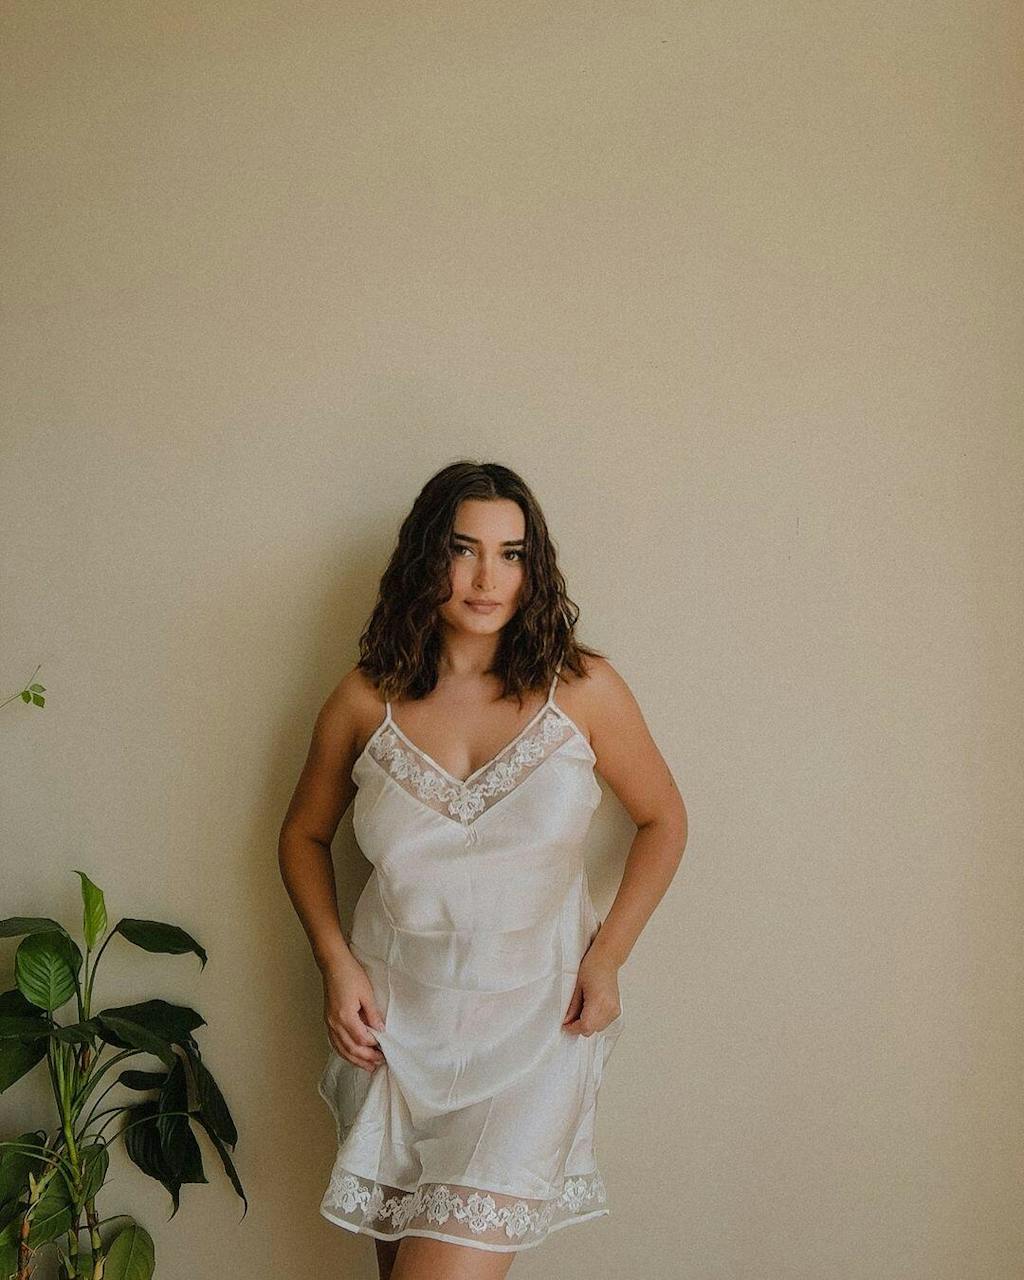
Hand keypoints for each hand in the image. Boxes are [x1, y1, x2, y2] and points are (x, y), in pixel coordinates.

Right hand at [322, 955, 387, 1072]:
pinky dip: (344, 1052)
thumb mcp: (367, 993)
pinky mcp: (328, 1020)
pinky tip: (351, 1055)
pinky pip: (335, 1042)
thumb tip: (380, 1030)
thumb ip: (373, 1014)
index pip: (362, 1039)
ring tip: (368, 1066)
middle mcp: (335, 1023)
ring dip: (355, 1059)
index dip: (374, 1045)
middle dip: (366, 1058)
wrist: (333, 964)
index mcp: (345, 1016)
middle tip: (379, 1063)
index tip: (385, 1046)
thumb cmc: (350, 974)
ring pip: (341, 1049)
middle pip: (351, 1048)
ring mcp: (329, 1023)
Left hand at [561, 949, 621, 1036]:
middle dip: (579, 1026)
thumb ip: (572, 1007)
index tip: (565, 1024)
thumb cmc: (592, 967)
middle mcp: (609, 1008)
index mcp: (599, 1001)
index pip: (585, 1026)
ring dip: (588, 1024)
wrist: (607, 960)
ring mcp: (615, 1010)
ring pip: (598, 1029)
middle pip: (592, 1030)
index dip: (573, 1028)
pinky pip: (604, 1024)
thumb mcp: (577, 986)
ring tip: (582, 1010)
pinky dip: (595, 1021)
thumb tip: (566, 1021)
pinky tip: (591, 1009)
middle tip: (570, 1017)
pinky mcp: (617, 1010)